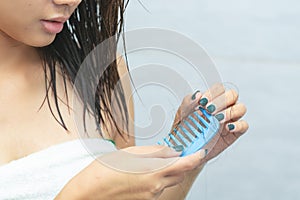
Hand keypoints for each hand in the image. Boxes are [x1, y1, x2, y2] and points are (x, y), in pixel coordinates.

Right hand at [55, 145, 205, 199]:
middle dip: (181, 162)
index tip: (200, 151)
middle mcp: (156, 187)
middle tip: (175, 152)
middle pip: (179, 173)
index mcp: (154, 173)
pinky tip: (143, 172)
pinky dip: (157, 178)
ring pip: (168, 180)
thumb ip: (155, 152)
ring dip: (168, 170)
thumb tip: (171, 152)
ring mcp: (151, 196)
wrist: (89, 193)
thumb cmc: (104, 171)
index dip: (196, 157)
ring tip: (152, 161)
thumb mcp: (131, 152)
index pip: (185, 165)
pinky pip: (158, 187)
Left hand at [171, 83, 248, 163]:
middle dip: (222, 100)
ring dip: (230, 111)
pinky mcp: (235, 133)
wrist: (186, 149)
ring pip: (241, 108)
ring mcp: (230, 119)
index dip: (213, 93)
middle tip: (209, 110)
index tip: (203, 102)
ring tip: (217, 119)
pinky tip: (227, 127)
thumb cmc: (184, 129)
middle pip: (232, 95)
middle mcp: (223, 107)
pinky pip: (244, 125)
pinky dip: (238, 125)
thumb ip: (188, 102)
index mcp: (212, 99)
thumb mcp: (182, 114)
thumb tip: (198, 94)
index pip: (219, 88)